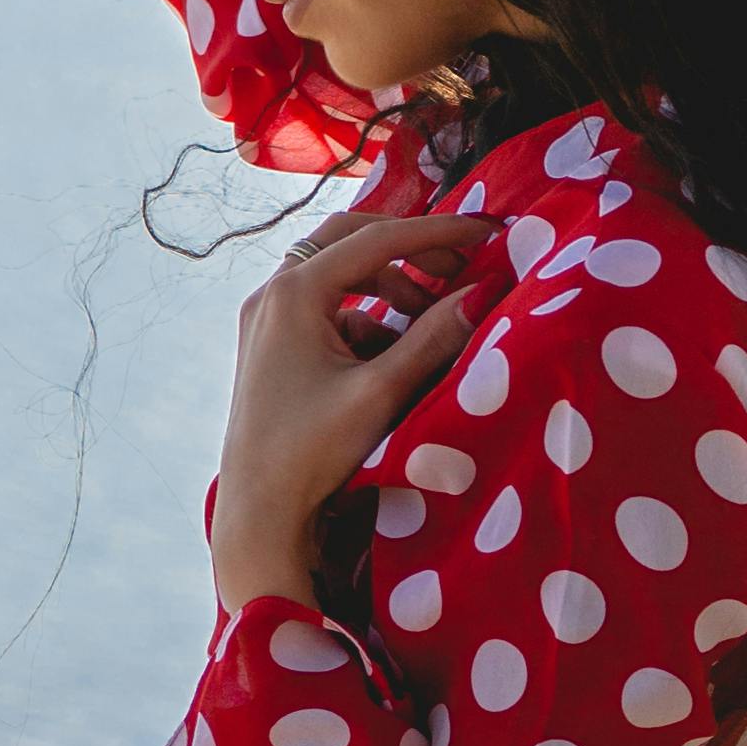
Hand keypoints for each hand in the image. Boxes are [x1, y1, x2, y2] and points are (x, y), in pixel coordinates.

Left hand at [208, 212, 490, 615]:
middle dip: (408, 247)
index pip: (377, 240)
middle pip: (350, 240)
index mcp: (293, 294)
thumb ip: (435, 337)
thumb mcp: (381, 393)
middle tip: (457, 264)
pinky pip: (326, 311)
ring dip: (388, 284)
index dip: (438, 232)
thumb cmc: (313, 453)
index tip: (487, 232)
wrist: (259, 513)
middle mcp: (272, 296)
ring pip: (337, 274)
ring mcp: (266, 320)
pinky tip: (393, 357)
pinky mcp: (270, 347)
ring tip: (428, 315)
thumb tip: (486, 290)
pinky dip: (366, 318)